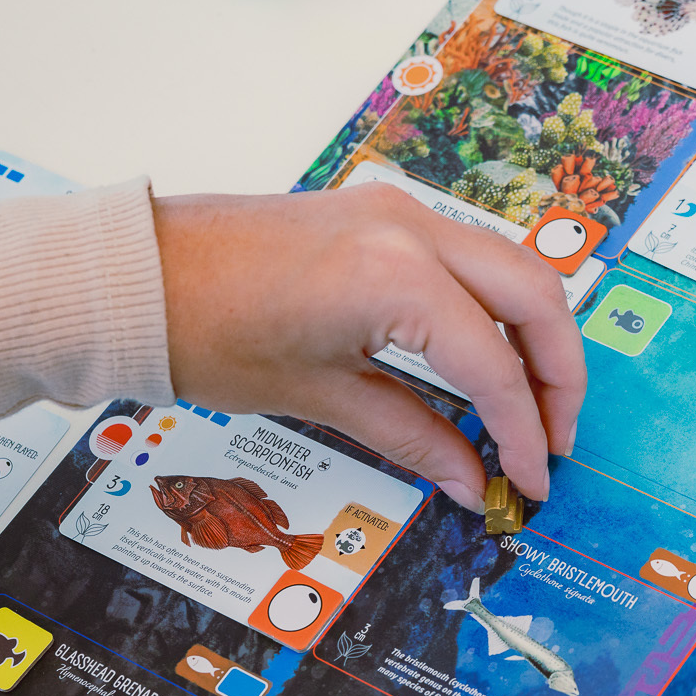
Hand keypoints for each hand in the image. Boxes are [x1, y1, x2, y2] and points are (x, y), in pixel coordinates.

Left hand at [154, 184, 585, 510]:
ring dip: (535, 336)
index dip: (523, 432)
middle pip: (535, 297)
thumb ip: (412, 437)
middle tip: (553, 440)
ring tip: (528, 406)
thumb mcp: (318, 396)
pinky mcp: (383, 215)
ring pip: (513, 268)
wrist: (136, 275)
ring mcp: (399, 213)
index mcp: (396, 278)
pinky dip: (496, 309)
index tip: (529, 482)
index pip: (493, 366)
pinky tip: (485, 362)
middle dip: (558, 374)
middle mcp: (411, 230)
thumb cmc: (203, 330)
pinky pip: (472, 258)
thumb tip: (472, 479)